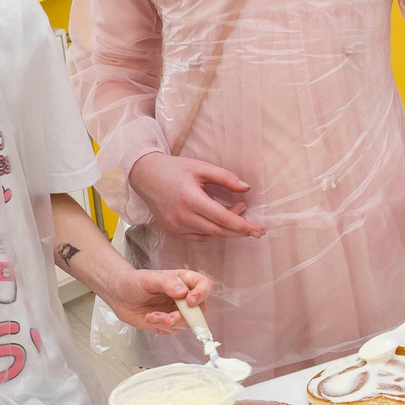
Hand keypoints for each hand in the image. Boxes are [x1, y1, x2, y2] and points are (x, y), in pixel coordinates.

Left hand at [101, 267, 211, 334]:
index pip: (205, 285)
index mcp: (185, 281)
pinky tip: (150, 318)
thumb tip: (183, 293)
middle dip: (186, 316)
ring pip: (188, 323)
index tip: (190, 300)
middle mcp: (185, 297)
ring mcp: (178, 312)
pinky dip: (162, 325)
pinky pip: (174, 330)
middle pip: (200, 309)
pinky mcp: (169, 324)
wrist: (119, 295)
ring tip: (153, 316)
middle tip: (170, 318)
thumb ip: (168, 283)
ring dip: (171, 322)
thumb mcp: (150, 278)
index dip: (202, 294)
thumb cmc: (134, 282)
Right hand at [130, 153, 261, 239]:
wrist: (144, 176)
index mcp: (190, 199)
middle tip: (257, 229)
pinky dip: (213, 232)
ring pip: (210, 236)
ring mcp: (176, 227)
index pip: (223, 219)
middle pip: (219, 231)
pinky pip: (199, 237)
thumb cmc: (173, 169)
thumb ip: (225, 177)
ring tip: (237, 215)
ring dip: (228, 230)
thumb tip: (246, 188)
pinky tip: (219, 222)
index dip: (244, 226)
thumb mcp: (200, 167)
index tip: (260, 228)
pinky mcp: (172, 232)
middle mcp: (182, 217)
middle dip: (241, 231)